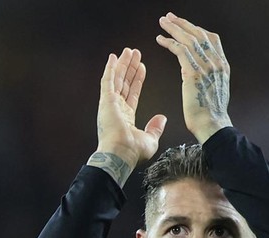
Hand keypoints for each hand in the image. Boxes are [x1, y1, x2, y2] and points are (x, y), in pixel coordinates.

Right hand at [92, 48, 166, 185]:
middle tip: (135, 53)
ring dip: (123, 64)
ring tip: (128, 50)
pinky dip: (110, 68)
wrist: (121, 154)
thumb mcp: (150, 139)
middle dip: (130, 67)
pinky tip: (113, 57)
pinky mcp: (106, 100)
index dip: (137, 79)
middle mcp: (116, 108)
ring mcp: (110, 103)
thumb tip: (162, 118)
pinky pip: (108, 81)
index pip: (133, 93)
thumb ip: (155, 128)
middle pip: (125, 82)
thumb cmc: (132, 152)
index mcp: (125, 117)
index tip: (142, 67)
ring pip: (117, 78)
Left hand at [156, 12, 231, 143]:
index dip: (197, 29)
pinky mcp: (193, 73)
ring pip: (188, 39)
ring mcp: (206, 66)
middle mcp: (216, 63)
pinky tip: (160, 39)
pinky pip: (179, 50)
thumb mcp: (217, 91)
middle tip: (170, 17)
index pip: (212, 39)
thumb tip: (204, 73)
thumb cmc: (211, 115)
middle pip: (199, 34)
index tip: (185, 24)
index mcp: (223, 66)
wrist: (212, 125)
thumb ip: (212, 77)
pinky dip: (169, 42)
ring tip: (163, 22)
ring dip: (173, 28)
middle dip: (183, 23)